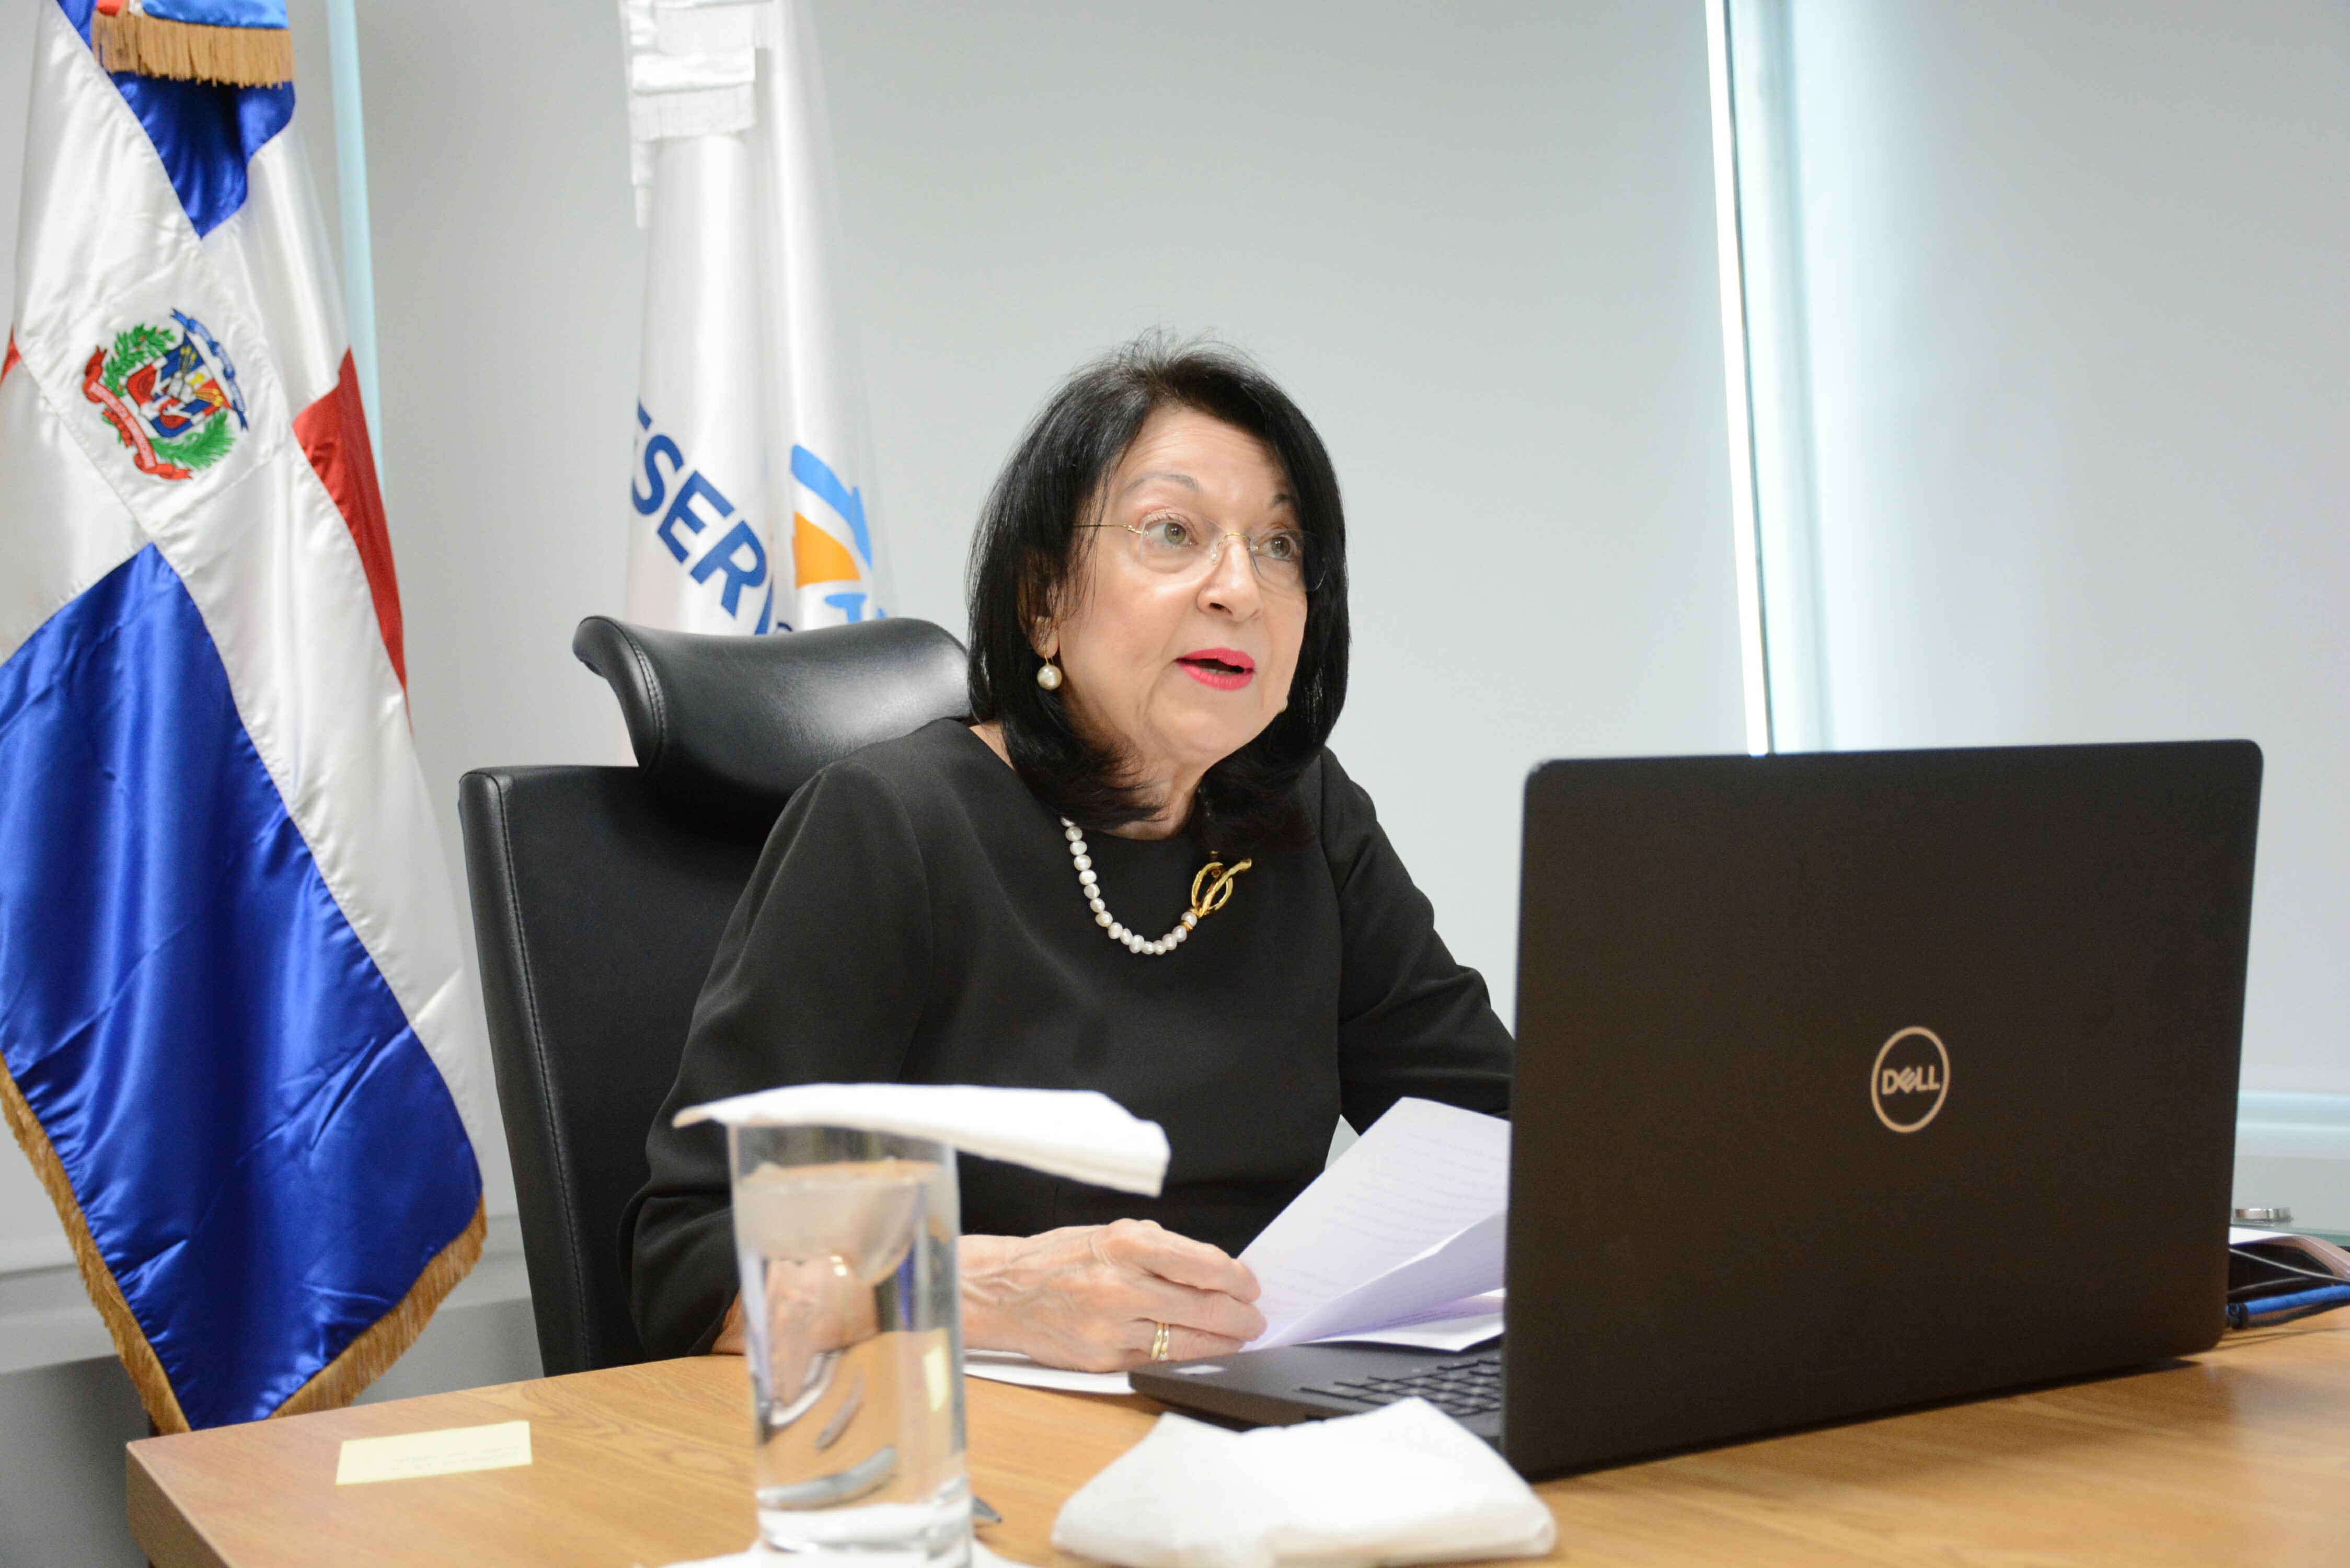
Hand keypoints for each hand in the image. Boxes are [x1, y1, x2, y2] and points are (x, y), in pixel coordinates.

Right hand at [958, 1219, 1265, 1371]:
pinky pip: (1159, 1361)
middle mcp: (1120, 1286)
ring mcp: (1112, 1328)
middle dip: (1241, 1318)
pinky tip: (1198, 1351)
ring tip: (1237, 1338)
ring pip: (1188, 1342)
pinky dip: (1185, 1357)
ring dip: (1223, 1343)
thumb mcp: (1111, 1232)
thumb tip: (1212, 1269)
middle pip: (1205, 1308)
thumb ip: (1162, 1248)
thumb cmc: (1059, 1258)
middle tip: (1255, 1320)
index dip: (1237, 1278)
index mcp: (1125, 1244)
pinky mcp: (1104, 1360)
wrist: (1003, 1292)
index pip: (1203, 1264)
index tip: (1250, 1285)